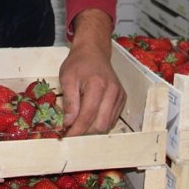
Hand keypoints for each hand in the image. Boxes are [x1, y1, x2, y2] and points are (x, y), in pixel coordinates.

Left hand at [59, 9, 124, 136]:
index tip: (66, 136)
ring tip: (78, 125)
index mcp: (98, 85)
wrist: (94, 51)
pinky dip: (100, 122)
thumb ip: (69, 102)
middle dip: (85, 132)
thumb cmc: (79, 63)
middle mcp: (113, 92)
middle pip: (101, 124)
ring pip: (107, 124)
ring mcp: (120, 96)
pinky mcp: (122, 99)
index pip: (88, 115)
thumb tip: (69, 123)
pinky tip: (89, 118)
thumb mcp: (67, 78)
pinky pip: (112, 118)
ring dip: (92, 129)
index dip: (77, 130)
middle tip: (71, 132)